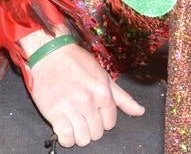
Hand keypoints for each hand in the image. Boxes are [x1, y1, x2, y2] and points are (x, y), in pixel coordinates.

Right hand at [25, 37, 143, 147]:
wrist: (50, 52)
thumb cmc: (77, 62)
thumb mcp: (102, 75)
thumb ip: (122, 97)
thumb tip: (140, 111)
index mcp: (103, 92)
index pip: (110, 123)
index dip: (102, 119)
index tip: (94, 110)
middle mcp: (88, 101)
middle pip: (97, 133)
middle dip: (91, 126)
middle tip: (82, 114)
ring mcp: (71, 107)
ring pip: (83, 139)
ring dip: (79, 134)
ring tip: (73, 121)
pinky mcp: (54, 113)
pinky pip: (66, 139)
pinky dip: (66, 138)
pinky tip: (64, 127)